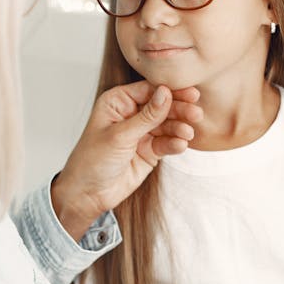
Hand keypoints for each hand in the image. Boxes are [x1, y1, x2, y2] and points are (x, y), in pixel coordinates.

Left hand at [51, 81, 201, 240]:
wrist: (88, 193)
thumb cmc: (92, 160)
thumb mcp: (119, 136)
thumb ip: (146, 116)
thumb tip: (166, 93)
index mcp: (118, 102)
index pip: (148, 90)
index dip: (169, 92)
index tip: (189, 94)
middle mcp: (131, 114)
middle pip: (162, 106)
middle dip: (179, 110)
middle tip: (195, 114)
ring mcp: (141, 132)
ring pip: (167, 125)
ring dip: (179, 128)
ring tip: (188, 133)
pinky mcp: (149, 150)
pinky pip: (166, 143)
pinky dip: (174, 143)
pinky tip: (181, 145)